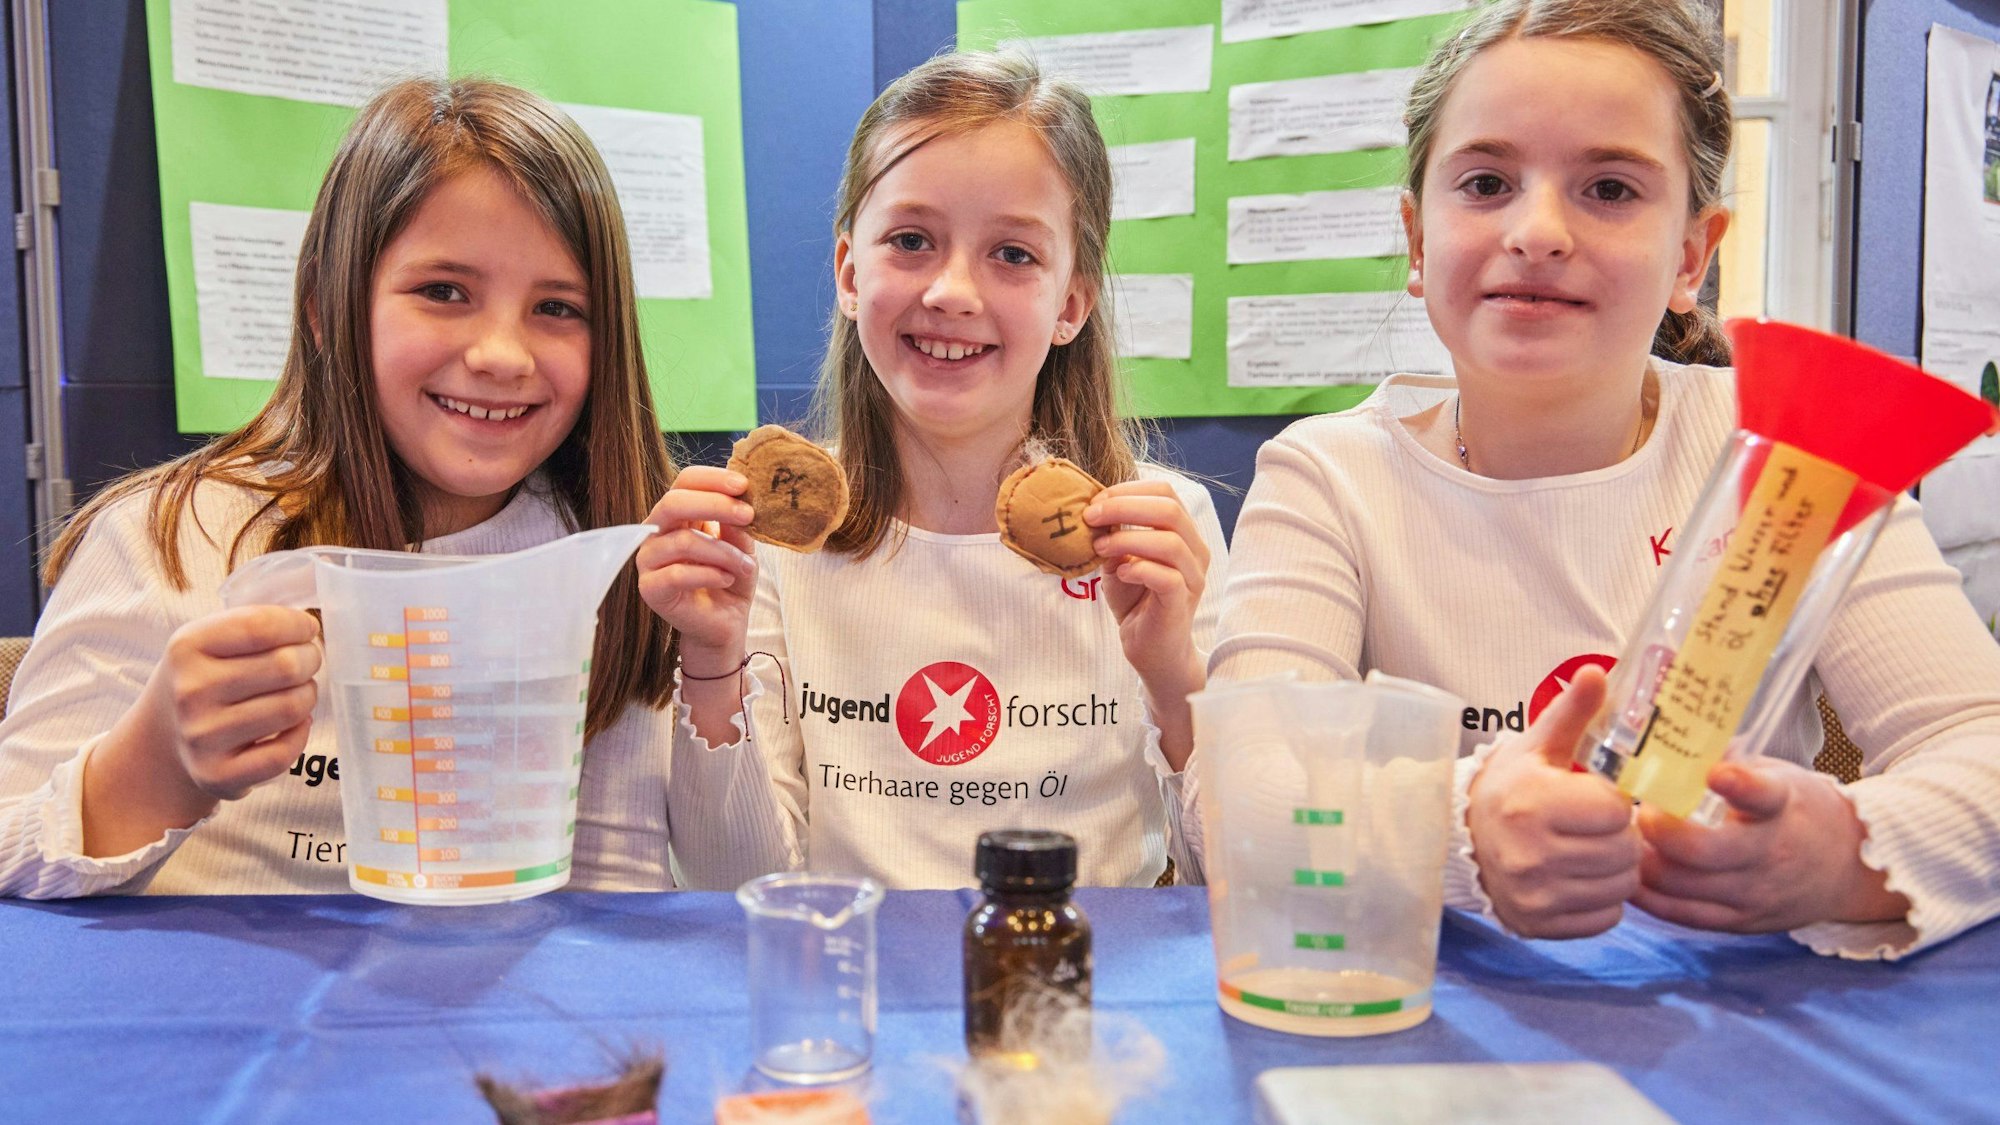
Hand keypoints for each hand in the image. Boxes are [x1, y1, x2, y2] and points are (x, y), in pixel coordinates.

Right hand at [143, 605, 322, 800]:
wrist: (162, 740)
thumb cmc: (203, 679)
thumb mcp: (209, 640)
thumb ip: (255, 624)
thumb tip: (311, 626)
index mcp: (186, 647)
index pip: (261, 626)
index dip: (297, 625)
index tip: (307, 630)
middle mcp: (189, 691)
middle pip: (287, 666)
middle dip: (309, 660)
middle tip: (305, 663)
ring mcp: (202, 736)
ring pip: (292, 707)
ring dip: (307, 695)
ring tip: (295, 692)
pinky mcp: (217, 774)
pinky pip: (284, 753)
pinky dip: (299, 735)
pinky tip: (291, 725)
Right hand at [636, 466, 757, 660]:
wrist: (725, 623)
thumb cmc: (730, 578)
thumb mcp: (742, 546)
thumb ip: (737, 524)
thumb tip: (739, 501)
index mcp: (677, 513)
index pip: (685, 481)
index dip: (713, 478)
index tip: (744, 485)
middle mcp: (656, 531)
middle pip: (673, 502)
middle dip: (715, 504)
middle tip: (748, 514)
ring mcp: (649, 559)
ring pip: (683, 541)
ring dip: (724, 552)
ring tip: (746, 566)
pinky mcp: (650, 588)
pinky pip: (679, 574)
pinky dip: (710, 575)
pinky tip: (727, 580)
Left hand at [1085, 481, 1208, 696]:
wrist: (1149, 648)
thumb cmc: (1135, 601)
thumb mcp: (1118, 560)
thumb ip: (1112, 536)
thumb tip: (1094, 512)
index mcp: (1182, 532)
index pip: (1165, 492)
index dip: (1128, 490)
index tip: (1096, 502)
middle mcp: (1195, 550)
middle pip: (1170, 509)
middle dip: (1124, 507)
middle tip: (1091, 517)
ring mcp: (1193, 576)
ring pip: (1171, 541)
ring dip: (1127, 539)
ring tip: (1100, 548)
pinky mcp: (1183, 601)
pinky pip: (1167, 576)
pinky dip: (1139, 569)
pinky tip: (1120, 574)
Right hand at [1467, 666, 1640, 938]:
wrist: (1459, 838)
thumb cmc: (1509, 787)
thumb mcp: (1537, 745)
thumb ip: (1571, 712)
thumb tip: (1598, 672)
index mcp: (1531, 804)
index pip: (1615, 810)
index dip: (1613, 803)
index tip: (1594, 798)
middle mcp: (1530, 854)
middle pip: (1623, 852)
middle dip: (1620, 836)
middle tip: (1598, 827)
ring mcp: (1533, 895)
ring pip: (1620, 888)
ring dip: (1617, 869)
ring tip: (1593, 851)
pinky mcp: (1538, 924)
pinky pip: (1605, 919)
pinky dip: (1603, 901)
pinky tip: (1582, 878)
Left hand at [1631, 758, 1909, 932]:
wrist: (1845, 868)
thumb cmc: (1795, 812)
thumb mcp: (1776, 778)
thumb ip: (1730, 763)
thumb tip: (1674, 735)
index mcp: (1781, 809)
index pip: (1763, 796)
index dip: (1739, 784)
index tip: (1715, 772)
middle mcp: (1768, 854)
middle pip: (1704, 851)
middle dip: (1660, 830)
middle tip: (1641, 812)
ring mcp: (1752, 893)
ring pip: (1682, 885)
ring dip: (1644, 861)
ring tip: (1625, 841)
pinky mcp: (1737, 921)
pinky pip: (1682, 914)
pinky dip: (1649, 895)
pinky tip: (1631, 874)